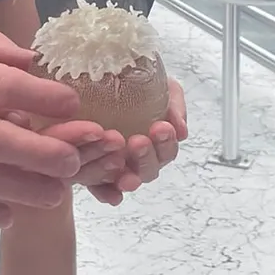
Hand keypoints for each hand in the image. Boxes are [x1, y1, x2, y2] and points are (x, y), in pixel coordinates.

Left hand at [87, 77, 187, 205]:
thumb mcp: (160, 86)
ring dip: (130, 176)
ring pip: (128, 180)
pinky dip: (107, 193)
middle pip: (149, 170)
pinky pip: (100, 188)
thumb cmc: (132, 83)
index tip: (162, 127)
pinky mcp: (93, 172)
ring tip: (120, 161)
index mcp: (156, 143)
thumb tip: (181, 131)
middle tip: (138, 142)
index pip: (166, 151)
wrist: (98, 79)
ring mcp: (116, 168)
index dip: (166, 142)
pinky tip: (111, 195)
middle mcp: (138, 159)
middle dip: (146, 157)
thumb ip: (174, 104)